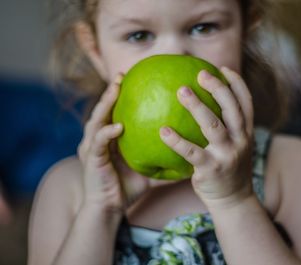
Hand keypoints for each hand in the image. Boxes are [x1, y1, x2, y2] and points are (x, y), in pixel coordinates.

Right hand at [77, 74, 172, 217]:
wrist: (110, 207)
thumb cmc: (128, 187)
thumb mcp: (148, 168)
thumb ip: (163, 158)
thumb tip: (189, 152)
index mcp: (109, 139)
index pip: (114, 112)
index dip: (121, 96)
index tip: (133, 79)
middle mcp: (97, 139)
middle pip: (102, 110)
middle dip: (110, 92)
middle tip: (122, 76)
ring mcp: (91, 148)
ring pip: (95, 121)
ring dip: (105, 104)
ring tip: (115, 90)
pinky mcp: (91, 160)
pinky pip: (98, 143)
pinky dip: (107, 133)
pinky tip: (118, 127)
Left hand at [160, 67, 254, 208]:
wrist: (233, 200)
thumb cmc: (227, 168)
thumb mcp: (235, 146)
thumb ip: (226, 128)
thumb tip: (204, 105)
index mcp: (246, 133)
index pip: (246, 103)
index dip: (237, 84)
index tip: (223, 69)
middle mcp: (241, 141)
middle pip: (232, 109)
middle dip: (218, 88)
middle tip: (200, 74)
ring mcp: (227, 155)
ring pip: (213, 126)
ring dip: (197, 106)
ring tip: (181, 91)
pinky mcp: (211, 169)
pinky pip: (191, 152)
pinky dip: (176, 141)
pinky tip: (162, 130)